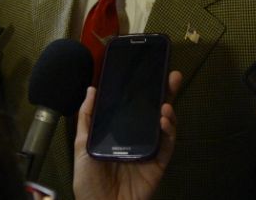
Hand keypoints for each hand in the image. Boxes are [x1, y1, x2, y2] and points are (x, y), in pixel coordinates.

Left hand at [73, 71, 182, 199]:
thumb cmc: (89, 183)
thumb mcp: (83, 146)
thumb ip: (87, 118)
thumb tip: (91, 90)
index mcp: (120, 132)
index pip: (134, 107)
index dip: (143, 90)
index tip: (149, 71)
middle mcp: (136, 138)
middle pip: (154, 112)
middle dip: (165, 93)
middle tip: (172, 77)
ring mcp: (149, 150)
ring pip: (164, 126)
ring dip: (168, 112)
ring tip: (164, 104)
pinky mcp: (158, 164)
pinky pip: (167, 146)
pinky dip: (169, 132)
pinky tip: (164, 121)